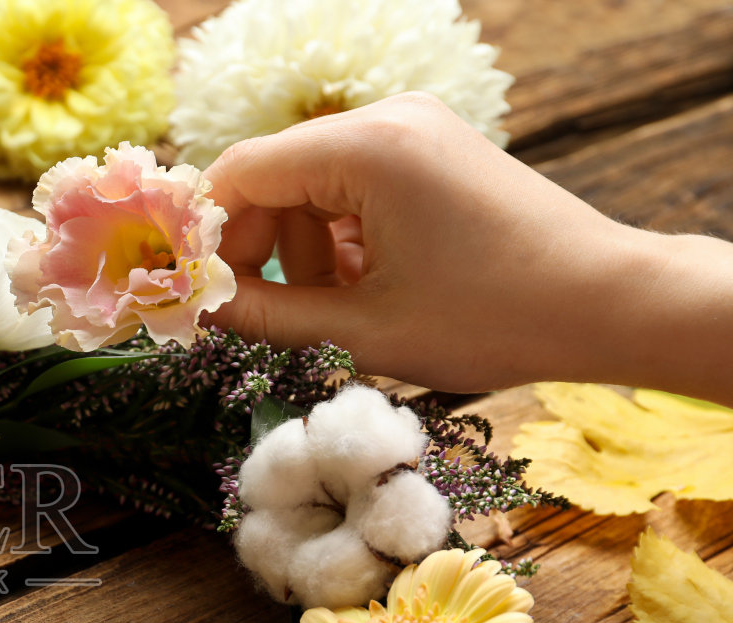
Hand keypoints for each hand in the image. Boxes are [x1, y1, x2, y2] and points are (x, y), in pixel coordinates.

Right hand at [200, 92, 732, 404]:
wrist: (608, 303)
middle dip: (255, 248)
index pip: (241, 171)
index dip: (204, 233)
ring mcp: (416, 130)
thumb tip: (199, 308)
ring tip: (331, 312)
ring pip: (311, 186)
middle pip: (274, 176)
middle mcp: (389, 118)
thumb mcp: (363, 329)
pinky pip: (353, 187)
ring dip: (299, 251)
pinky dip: (340, 240)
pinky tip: (363, 290)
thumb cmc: (493, 317)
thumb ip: (266, 314)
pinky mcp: (434, 153)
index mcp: (367, 147)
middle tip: (255, 316)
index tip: (188, 290)